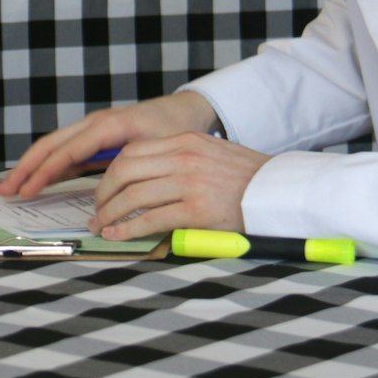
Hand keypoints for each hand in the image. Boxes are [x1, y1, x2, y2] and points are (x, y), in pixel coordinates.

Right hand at [0, 91, 220, 199]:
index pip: (66, 151)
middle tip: (5, 190)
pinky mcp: (93, 138)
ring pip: (52, 147)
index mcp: (106, 126)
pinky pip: (64, 151)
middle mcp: (93, 124)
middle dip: (25, 169)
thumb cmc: (172, 129)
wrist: (184, 111)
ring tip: (11, 187)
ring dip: (30, 167)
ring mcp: (91, 129)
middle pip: (49, 146)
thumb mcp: (156, 148)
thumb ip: (131, 166)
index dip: (44, 171)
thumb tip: (109, 194)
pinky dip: (47, 166)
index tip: (27, 190)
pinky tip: (36, 182)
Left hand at [89, 132, 269, 238]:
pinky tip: (117, 236)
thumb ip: (178, 159)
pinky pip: (150, 219)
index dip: (110, 174)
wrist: (281, 192)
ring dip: (109, 214)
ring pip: (132, 196)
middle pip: (124, 171)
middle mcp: (184, 157)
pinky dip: (127, 229)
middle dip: (102, 194)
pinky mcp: (196, 210)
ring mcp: (189, 183)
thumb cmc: (247, 179)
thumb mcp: (210, 154)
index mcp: (184, 141)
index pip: (131, 152)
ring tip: (101, 227)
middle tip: (96, 211)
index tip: (103, 190)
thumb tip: (143, 179)